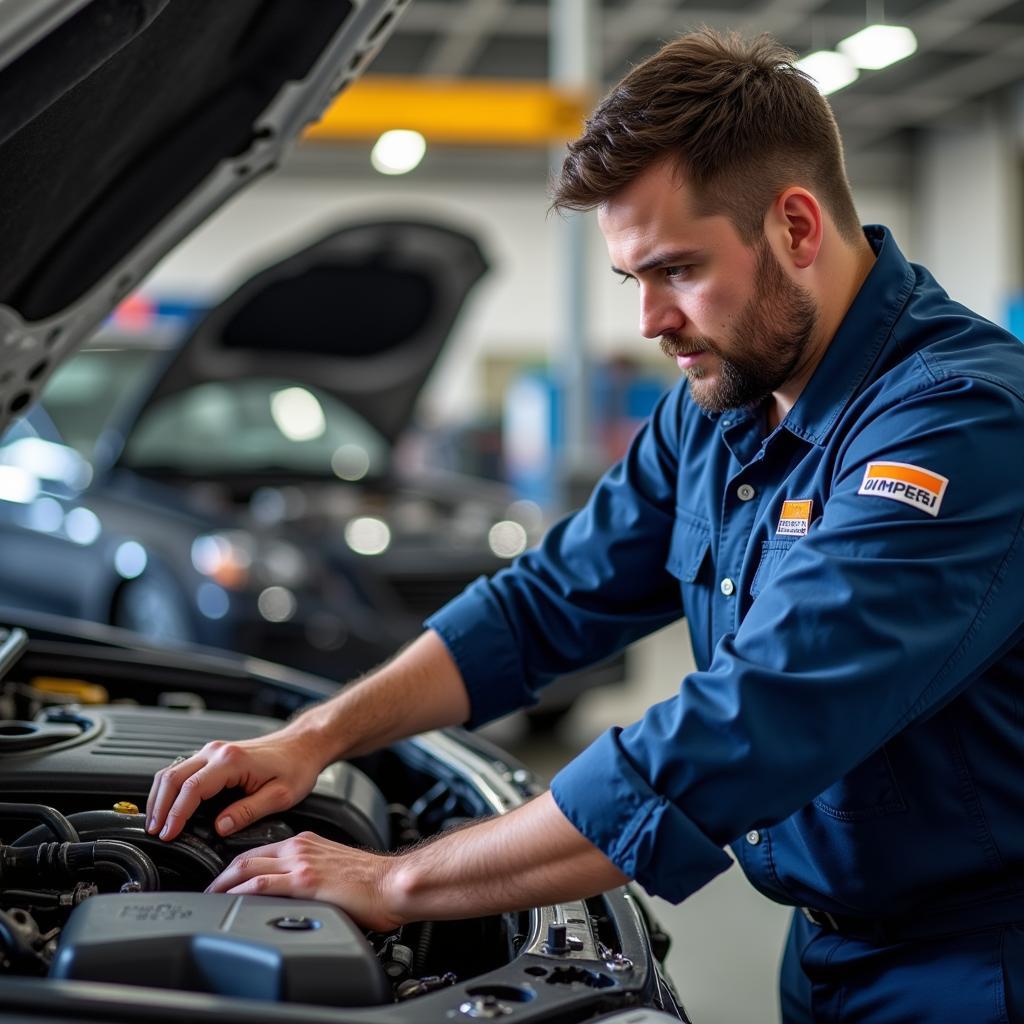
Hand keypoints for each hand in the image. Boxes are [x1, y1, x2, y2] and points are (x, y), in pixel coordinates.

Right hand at [146, 729, 324, 840]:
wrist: (304, 744)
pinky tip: (169, 806)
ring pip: (172, 771)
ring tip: (157, 823)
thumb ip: (248, 812)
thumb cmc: (296, 767)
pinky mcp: (214, 755)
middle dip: (159, 807)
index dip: (175, 815)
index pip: (191, 789)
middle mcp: (217, 751)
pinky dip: (170, 789)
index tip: (168, 835)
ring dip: (160, 797)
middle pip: (172, 778)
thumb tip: (219, 828)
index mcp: (232, 761)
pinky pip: (182, 770)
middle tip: (155, 833)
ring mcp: (213, 751)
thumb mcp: (280, 796)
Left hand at [205, 831, 401, 931]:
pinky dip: (240, 892)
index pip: (260, 851)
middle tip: (207, 891)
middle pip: (246, 857)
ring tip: (209, 899)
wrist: (394, 883)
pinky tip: (230, 902)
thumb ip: (311, 875)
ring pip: (247, 868)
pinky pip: (261, 885)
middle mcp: (300, 848)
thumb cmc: (374, 881)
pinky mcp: (305, 882)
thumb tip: (296, 895)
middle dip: (221, 875)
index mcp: (307, 843)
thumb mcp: (334, 868)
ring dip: (222, 884)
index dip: (235, 866)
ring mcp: (301, 863)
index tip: (224, 880)